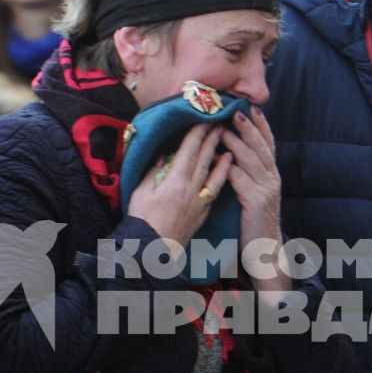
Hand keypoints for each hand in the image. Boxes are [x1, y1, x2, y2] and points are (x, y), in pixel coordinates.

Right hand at [126, 123, 231, 249]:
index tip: (203, 120)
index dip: (197, 134)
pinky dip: (220, 182)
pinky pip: (214, 193)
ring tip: (230, 149)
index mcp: (175, 181)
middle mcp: (191, 189)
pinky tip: (223, 177)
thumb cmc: (142, 221)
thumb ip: (152, 173)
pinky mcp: (201, 215)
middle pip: (204, 160)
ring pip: (214, 177)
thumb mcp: (140, 193)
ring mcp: (199, 203)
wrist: (152, 252)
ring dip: (223, 161)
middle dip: (212, 141)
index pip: (189, 151)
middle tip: (220, 125)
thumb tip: (161, 158)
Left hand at [222, 108, 284, 256]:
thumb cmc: (254, 223)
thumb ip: (247, 176)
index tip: (253, 107)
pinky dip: (229, 167)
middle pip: (262, 146)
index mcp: (271, 175)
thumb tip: (231, 156)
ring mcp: (266, 189)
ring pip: (252, 159)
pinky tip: (219, 158)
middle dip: (250, 126)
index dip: (262, 125)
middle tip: (237, 110)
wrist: (266, 251)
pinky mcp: (256, 201)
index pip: (269, 144)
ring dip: (237, 142)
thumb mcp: (255, 194)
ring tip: (223, 128)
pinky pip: (241, 179)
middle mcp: (272, 179)